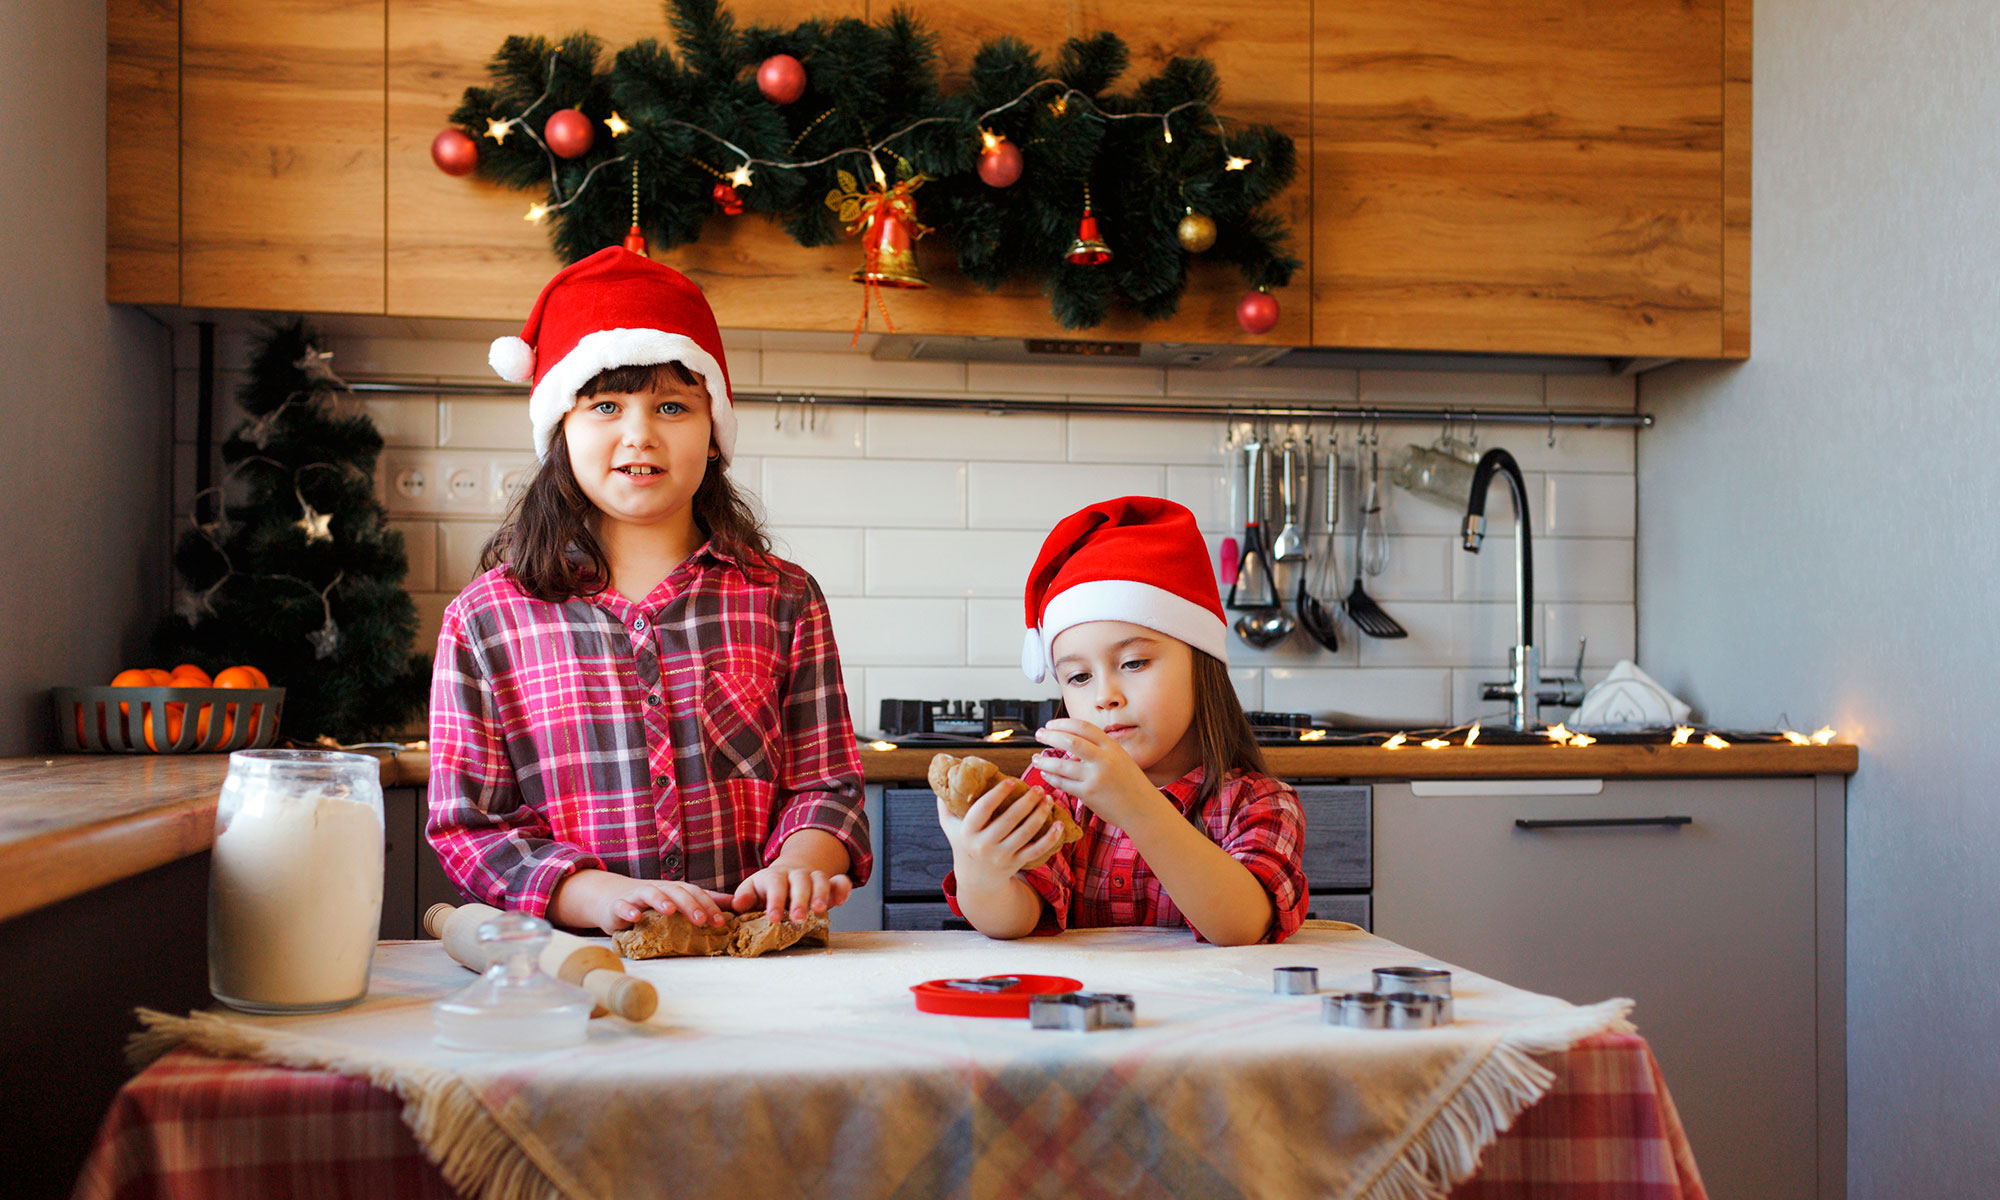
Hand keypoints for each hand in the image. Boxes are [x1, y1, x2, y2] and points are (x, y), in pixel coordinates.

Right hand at [556, 871, 735, 935]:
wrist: (612, 898)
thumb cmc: (651, 902)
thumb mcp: (678, 900)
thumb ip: (705, 901)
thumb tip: (735, 904)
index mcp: (674, 889)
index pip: (695, 893)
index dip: (709, 905)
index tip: (721, 922)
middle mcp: (658, 889)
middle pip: (676, 892)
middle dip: (690, 904)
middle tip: (701, 919)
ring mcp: (637, 896)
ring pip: (650, 893)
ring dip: (661, 901)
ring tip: (670, 911)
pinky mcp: (618, 906)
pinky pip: (623, 906)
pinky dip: (628, 910)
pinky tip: (636, 917)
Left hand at [733, 862, 852, 922]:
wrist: (788, 875)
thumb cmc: (766, 890)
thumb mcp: (751, 891)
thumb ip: (743, 897)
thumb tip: (737, 903)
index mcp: (774, 876)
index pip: (775, 883)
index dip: (775, 900)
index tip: (773, 918)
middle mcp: (795, 874)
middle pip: (800, 880)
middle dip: (800, 899)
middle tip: (798, 918)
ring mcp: (813, 877)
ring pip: (820, 879)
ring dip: (821, 894)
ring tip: (819, 910)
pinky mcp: (830, 884)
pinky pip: (840, 881)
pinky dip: (843, 889)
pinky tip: (840, 902)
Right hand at [936, 778, 1069, 891]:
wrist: (976, 879)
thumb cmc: (964, 843)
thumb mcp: (950, 825)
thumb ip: (946, 802)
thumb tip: (947, 774)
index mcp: (968, 832)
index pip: (982, 810)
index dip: (997, 794)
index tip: (1011, 781)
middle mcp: (984, 845)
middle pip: (1009, 820)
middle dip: (1026, 802)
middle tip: (1037, 788)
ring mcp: (1002, 856)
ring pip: (1025, 833)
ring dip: (1040, 815)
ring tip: (1048, 799)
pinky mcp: (1017, 863)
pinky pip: (1036, 850)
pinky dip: (1050, 838)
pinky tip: (1059, 824)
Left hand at [1029, 718, 1162, 828]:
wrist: (1143, 809)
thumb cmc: (1130, 784)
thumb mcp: (1120, 759)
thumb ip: (1099, 750)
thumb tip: (1071, 740)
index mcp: (1112, 747)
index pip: (1083, 727)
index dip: (1063, 723)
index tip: (1050, 724)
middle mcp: (1104, 760)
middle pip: (1070, 741)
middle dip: (1050, 736)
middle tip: (1038, 734)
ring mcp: (1096, 777)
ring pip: (1062, 765)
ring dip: (1045, 760)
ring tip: (1035, 758)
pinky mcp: (1089, 794)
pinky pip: (1063, 783)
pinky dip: (1051, 777)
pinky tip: (1045, 774)